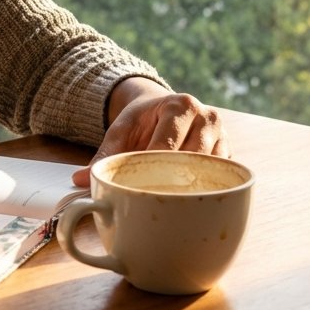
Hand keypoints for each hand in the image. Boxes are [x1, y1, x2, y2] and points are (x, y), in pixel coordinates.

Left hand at [72, 78, 228, 186]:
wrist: (164, 108)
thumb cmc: (142, 121)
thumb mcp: (121, 131)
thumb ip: (103, 154)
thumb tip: (81, 180)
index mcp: (180, 105)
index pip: (169, 145)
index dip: (154, 170)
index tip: (138, 188)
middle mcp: (207, 117)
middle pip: (192, 159)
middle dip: (172, 181)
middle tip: (153, 201)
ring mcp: (222, 136)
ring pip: (210, 170)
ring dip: (191, 188)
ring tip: (170, 204)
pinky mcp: (228, 154)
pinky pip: (221, 177)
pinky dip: (204, 189)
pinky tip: (188, 201)